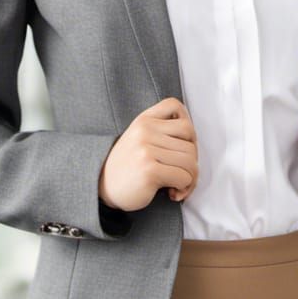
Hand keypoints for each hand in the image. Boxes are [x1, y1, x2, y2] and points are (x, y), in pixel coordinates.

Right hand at [98, 97, 198, 212]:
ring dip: (190, 178)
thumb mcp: (140, 138)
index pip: (175, 106)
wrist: (102, 188)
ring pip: (190, 161)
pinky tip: (172, 192)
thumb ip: (161, 131)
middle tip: (182, 173)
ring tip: (178, 184)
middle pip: (190, 140)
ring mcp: (146, 150)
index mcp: (143, 120)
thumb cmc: (128, 166)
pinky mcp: (149, 170)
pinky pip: (184, 177)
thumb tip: (194, 142)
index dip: (187, 125)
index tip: (182, 144)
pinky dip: (185, 188)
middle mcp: (145, 131)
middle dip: (193, 160)